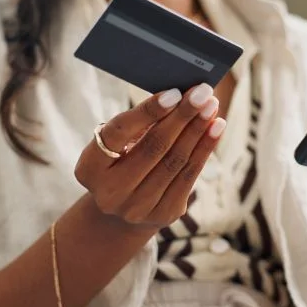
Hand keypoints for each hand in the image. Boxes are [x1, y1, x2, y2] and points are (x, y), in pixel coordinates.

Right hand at [74, 83, 224, 227]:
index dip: (148, 112)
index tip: (174, 93)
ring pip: (176, 160)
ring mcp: (138, 208)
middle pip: (154, 147)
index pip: (119, 133)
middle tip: (203, 92)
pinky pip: (190, 175)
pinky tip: (216, 127)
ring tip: (212, 105)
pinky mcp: (164, 214)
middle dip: (182, 116)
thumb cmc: (120, 161)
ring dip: (199, 130)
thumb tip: (180, 95)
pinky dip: (205, 148)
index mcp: (89, 168)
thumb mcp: (117, 144)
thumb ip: (138, 124)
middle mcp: (111, 192)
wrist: (122, 211)